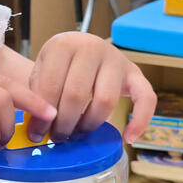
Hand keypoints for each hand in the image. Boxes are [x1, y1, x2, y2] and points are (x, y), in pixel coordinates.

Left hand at [27, 32, 155, 144]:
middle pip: (77, 95)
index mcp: (63, 45)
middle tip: (57, 138)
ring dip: (89, 124)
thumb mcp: (40, 72)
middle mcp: (92, 47)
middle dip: (64, 123)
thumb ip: (37, 96)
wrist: (79, 49)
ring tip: (77, 135)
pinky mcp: (135, 73)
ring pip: (106, 100)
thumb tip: (36, 132)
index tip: (37, 134)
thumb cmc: (57, 66)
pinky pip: (146, 98)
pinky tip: (129, 138)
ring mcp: (116, 59)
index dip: (42, 115)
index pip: (51, 86)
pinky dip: (140, 120)